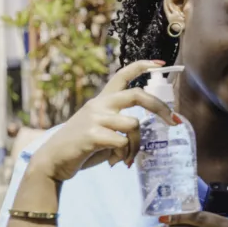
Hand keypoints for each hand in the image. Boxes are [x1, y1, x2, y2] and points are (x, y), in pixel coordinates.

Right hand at [29, 60, 176, 181]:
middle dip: (160, 108)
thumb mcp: (103, 132)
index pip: (122, 75)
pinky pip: (122, 142)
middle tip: (174, 121)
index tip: (161, 65)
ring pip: (134, 124)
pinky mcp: (91, 134)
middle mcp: (99, 104)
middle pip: (137, 95)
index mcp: (102, 101)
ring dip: (137, 145)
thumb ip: (120, 128)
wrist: (52, 162)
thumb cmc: (81, 148)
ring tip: (127, 157)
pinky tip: (115, 162)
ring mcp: (95, 118)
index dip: (142, 66)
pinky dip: (125, 154)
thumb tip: (143, 140)